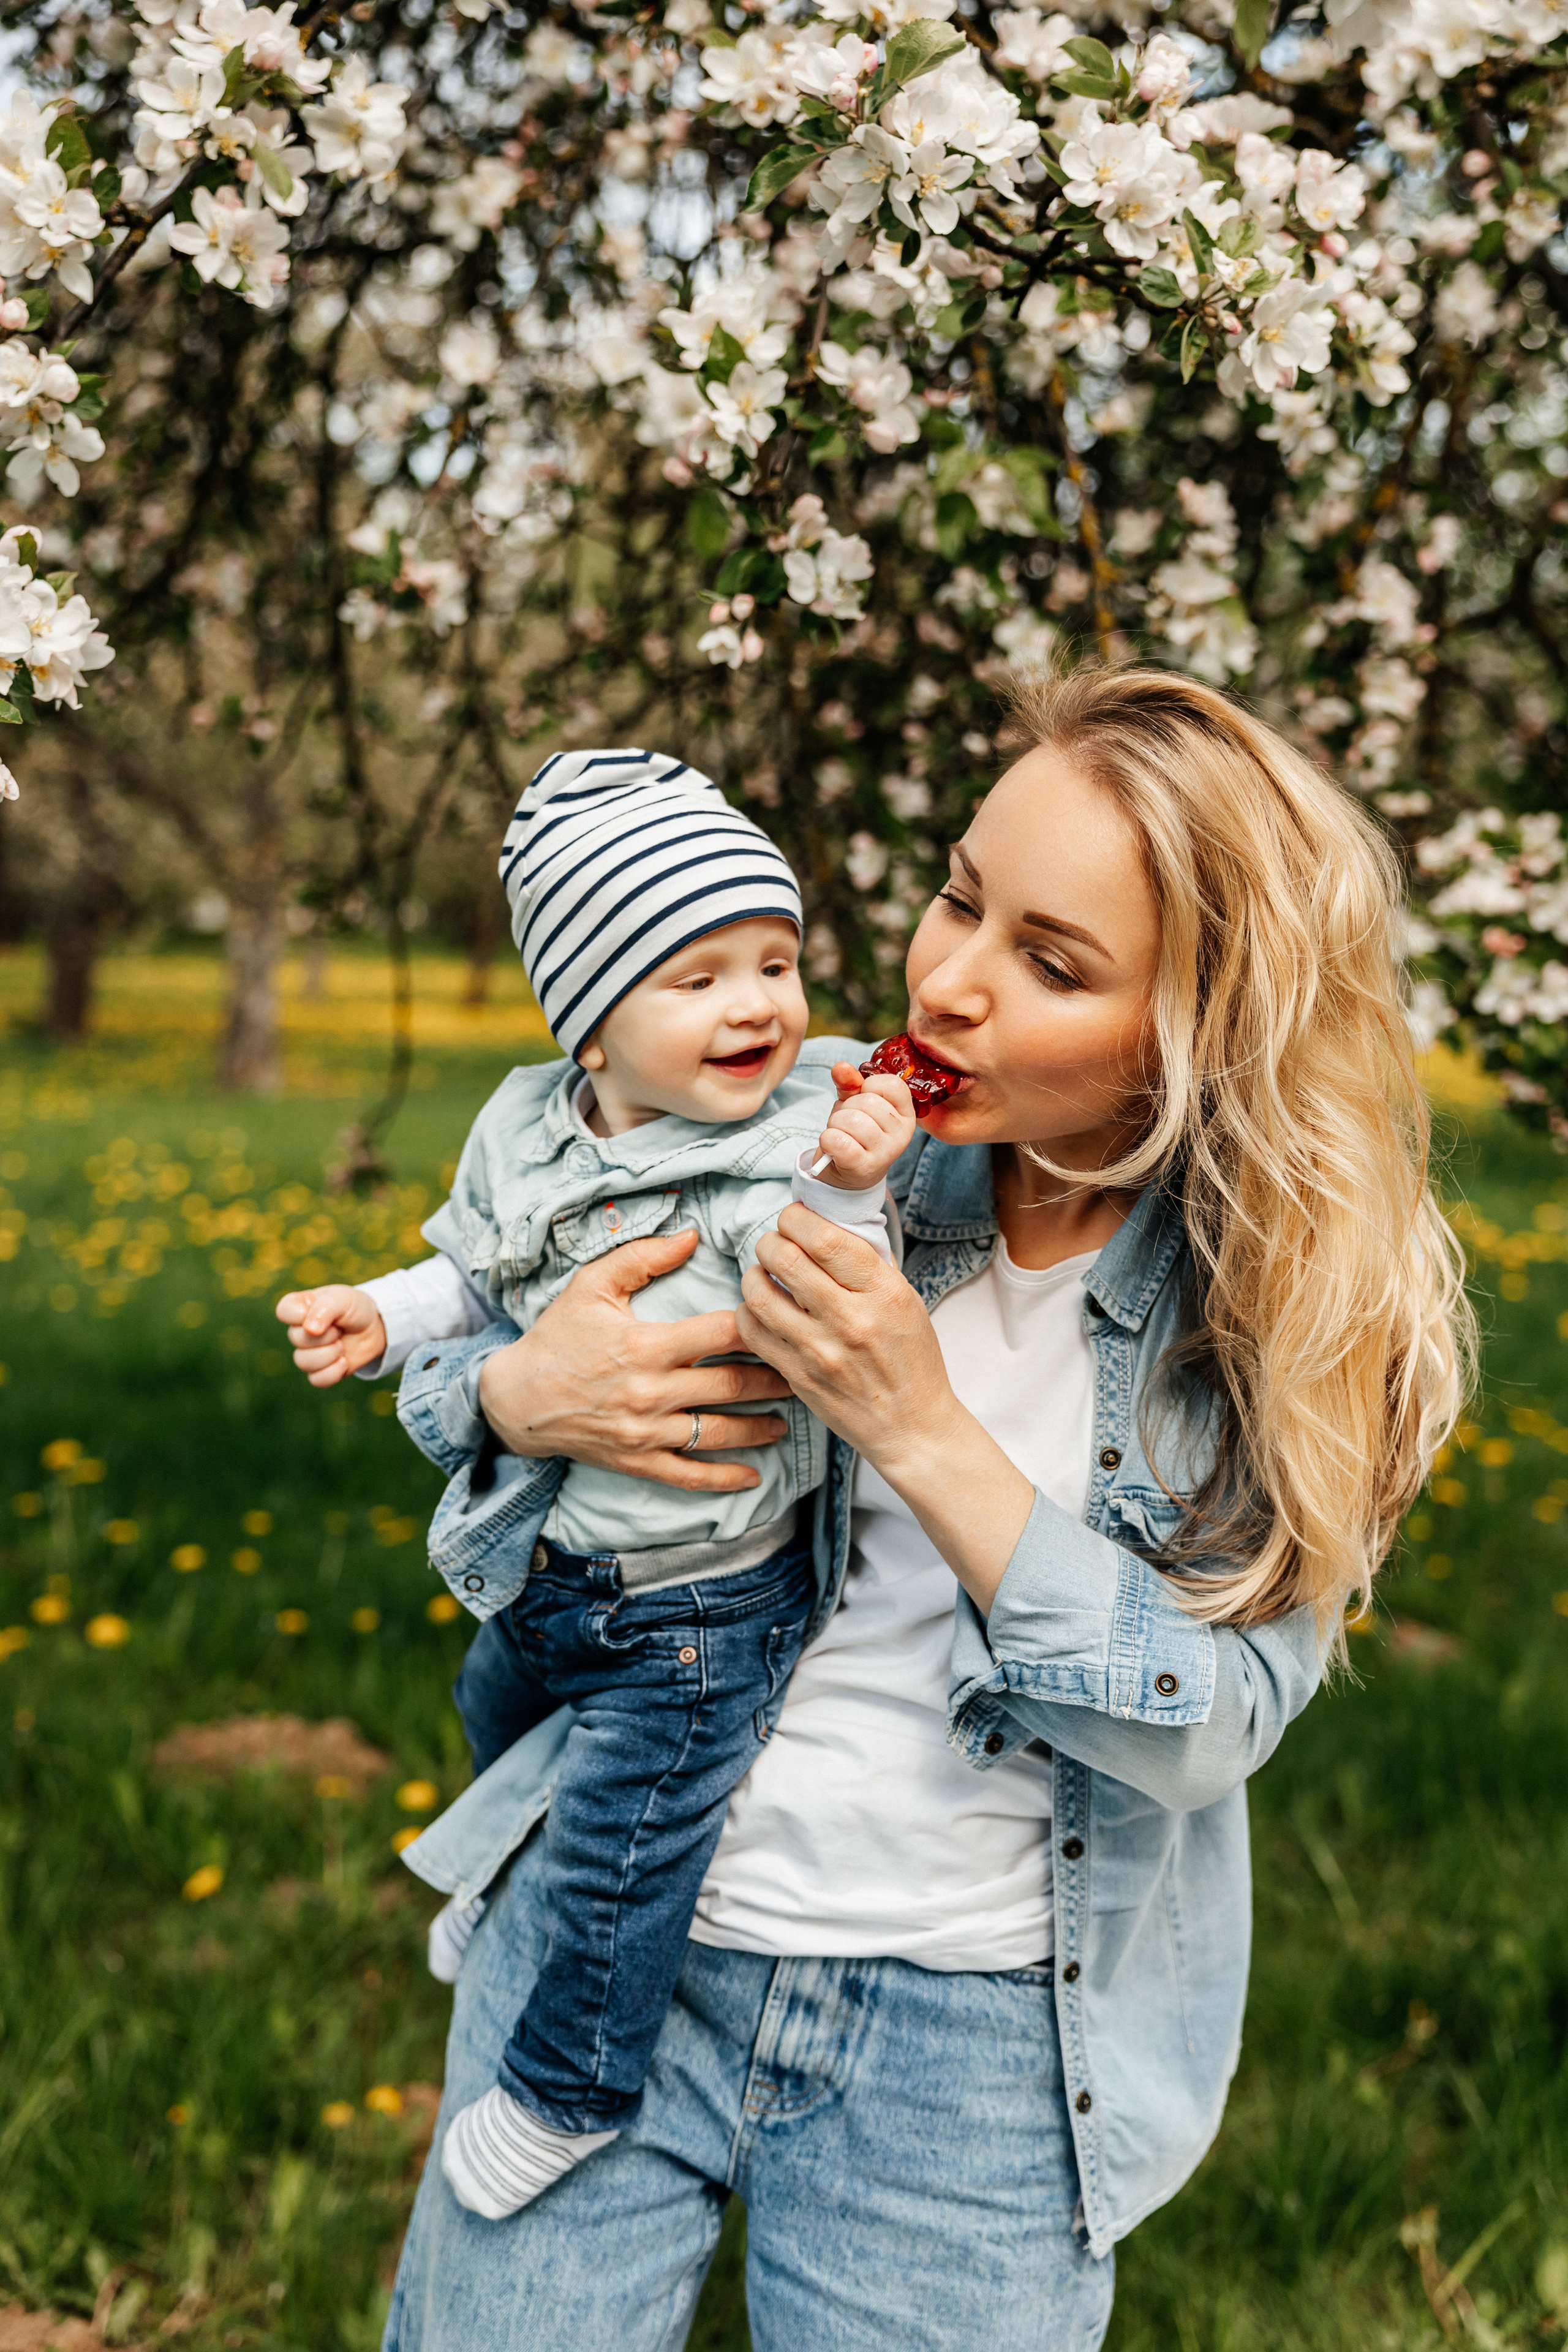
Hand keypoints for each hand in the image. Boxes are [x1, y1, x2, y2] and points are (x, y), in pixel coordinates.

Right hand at [275, 1283, 387, 1386]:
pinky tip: (343, 1362)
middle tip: (339, 1329)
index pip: (284, 1311)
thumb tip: (309, 1329)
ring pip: (303, 1362)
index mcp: (300, 1307)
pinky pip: (315, 1380)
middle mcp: (299, 1330)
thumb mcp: (343, 1299)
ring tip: (342, 1345)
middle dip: (325, 1335)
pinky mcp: (319, 1371)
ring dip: (329, 1354)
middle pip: (296, 1339)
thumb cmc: (355, 1308)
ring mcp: (308, 1352)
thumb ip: (325, 1308)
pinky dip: (333, 1372)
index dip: (301, 1315)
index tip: (322, 1310)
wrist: (374, 1328)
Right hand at [477, 1227, 792, 1493]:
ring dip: (760, 1426)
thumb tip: (693, 1234)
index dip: (759, 1325)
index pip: (720, 1334)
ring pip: (719, 1431)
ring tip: (789, 1416)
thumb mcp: (592, 1286)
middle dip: (774, 1377)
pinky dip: (724, 1477)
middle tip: (804, 1367)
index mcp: (645, 1345)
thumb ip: (643, 1256)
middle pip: (731, 1385)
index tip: (786, 1318)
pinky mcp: (637, 1462)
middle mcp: (650, 1391)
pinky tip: (754, 1474)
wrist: (516, 1400)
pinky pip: (689, 1475)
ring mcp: (645, 1432)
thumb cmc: (557, 1337)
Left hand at [736, 1204, 1033, 1612]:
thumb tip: (829, 1224)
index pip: (826, 1239)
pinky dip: (748, 1311)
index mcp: (884, 1293)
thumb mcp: (907, 1302)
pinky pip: (754, 1332)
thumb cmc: (912, 1362)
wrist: (913, 1428)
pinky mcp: (799, 1377)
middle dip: (771, 1240)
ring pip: (761, 1294)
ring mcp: (821, 1351)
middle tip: (773, 1242)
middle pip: (787, 1258)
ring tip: (761, 1273)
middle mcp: (852, 1320)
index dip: (797, 1219)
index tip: (793, 1219)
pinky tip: (759, 1308)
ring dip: (753, 1274)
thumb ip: (869, 1265)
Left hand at [811, 1061, 917, 1190]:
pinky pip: (838, 1141)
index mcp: (905, 1114)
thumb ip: (850, 1083)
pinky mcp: (864, 1167)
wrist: (849, 1173)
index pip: (892, 1084)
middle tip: (846, 1122)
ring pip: (851, 1120)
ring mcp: (886, 1152)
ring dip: (835, 1124)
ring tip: (840, 1134)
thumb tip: (840, 1067)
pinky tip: (832, 1146)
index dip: (869, 1086)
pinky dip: (827, 1139)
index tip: (863, 1099)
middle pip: (868, 1102)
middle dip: (846, 1108)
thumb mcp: (855, 1103)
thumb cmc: (856, 1132)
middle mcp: (902, 1134)